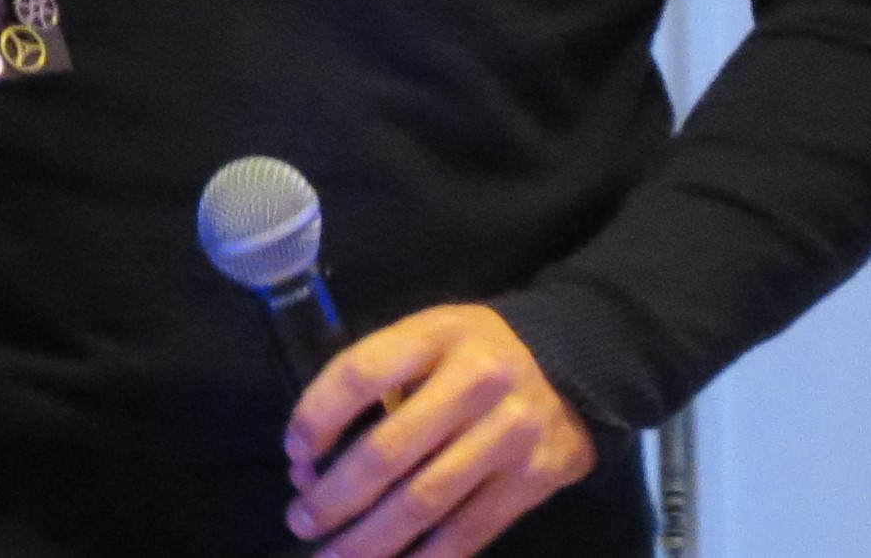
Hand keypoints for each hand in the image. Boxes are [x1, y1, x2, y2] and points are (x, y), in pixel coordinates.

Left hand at [281, 304, 595, 556]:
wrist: (575, 363)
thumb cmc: (478, 352)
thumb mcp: (433, 335)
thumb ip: (381, 380)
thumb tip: (314, 453)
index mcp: (439, 335)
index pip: (362, 373)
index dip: (317, 415)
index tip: (295, 451)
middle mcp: (476, 383)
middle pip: (389, 451)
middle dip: (335, 495)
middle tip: (301, 519)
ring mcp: (508, 435)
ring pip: (424, 502)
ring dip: (368, 539)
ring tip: (331, 556)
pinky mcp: (530, 482)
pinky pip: (466, 533)